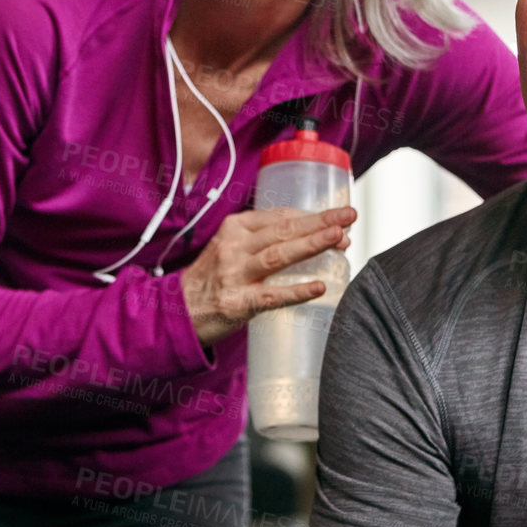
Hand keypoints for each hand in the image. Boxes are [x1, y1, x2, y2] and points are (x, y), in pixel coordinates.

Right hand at [181, 206, 355, 346]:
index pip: (280, 216)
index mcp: (235, 227)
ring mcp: (235, 275)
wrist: (178, 310)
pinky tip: (318, 287)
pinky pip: (271, 296)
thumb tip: (315, 238)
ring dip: (311, 245)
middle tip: (349, 216)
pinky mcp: (236, 303)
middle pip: (283, 230)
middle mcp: (234, 246)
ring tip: (339, 240)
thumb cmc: (214, 277)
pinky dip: (296, 291)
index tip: (340, 220)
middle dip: (320, 222)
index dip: (312, 217)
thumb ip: (266, 239)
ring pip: (278, 255)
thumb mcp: (232, 247)